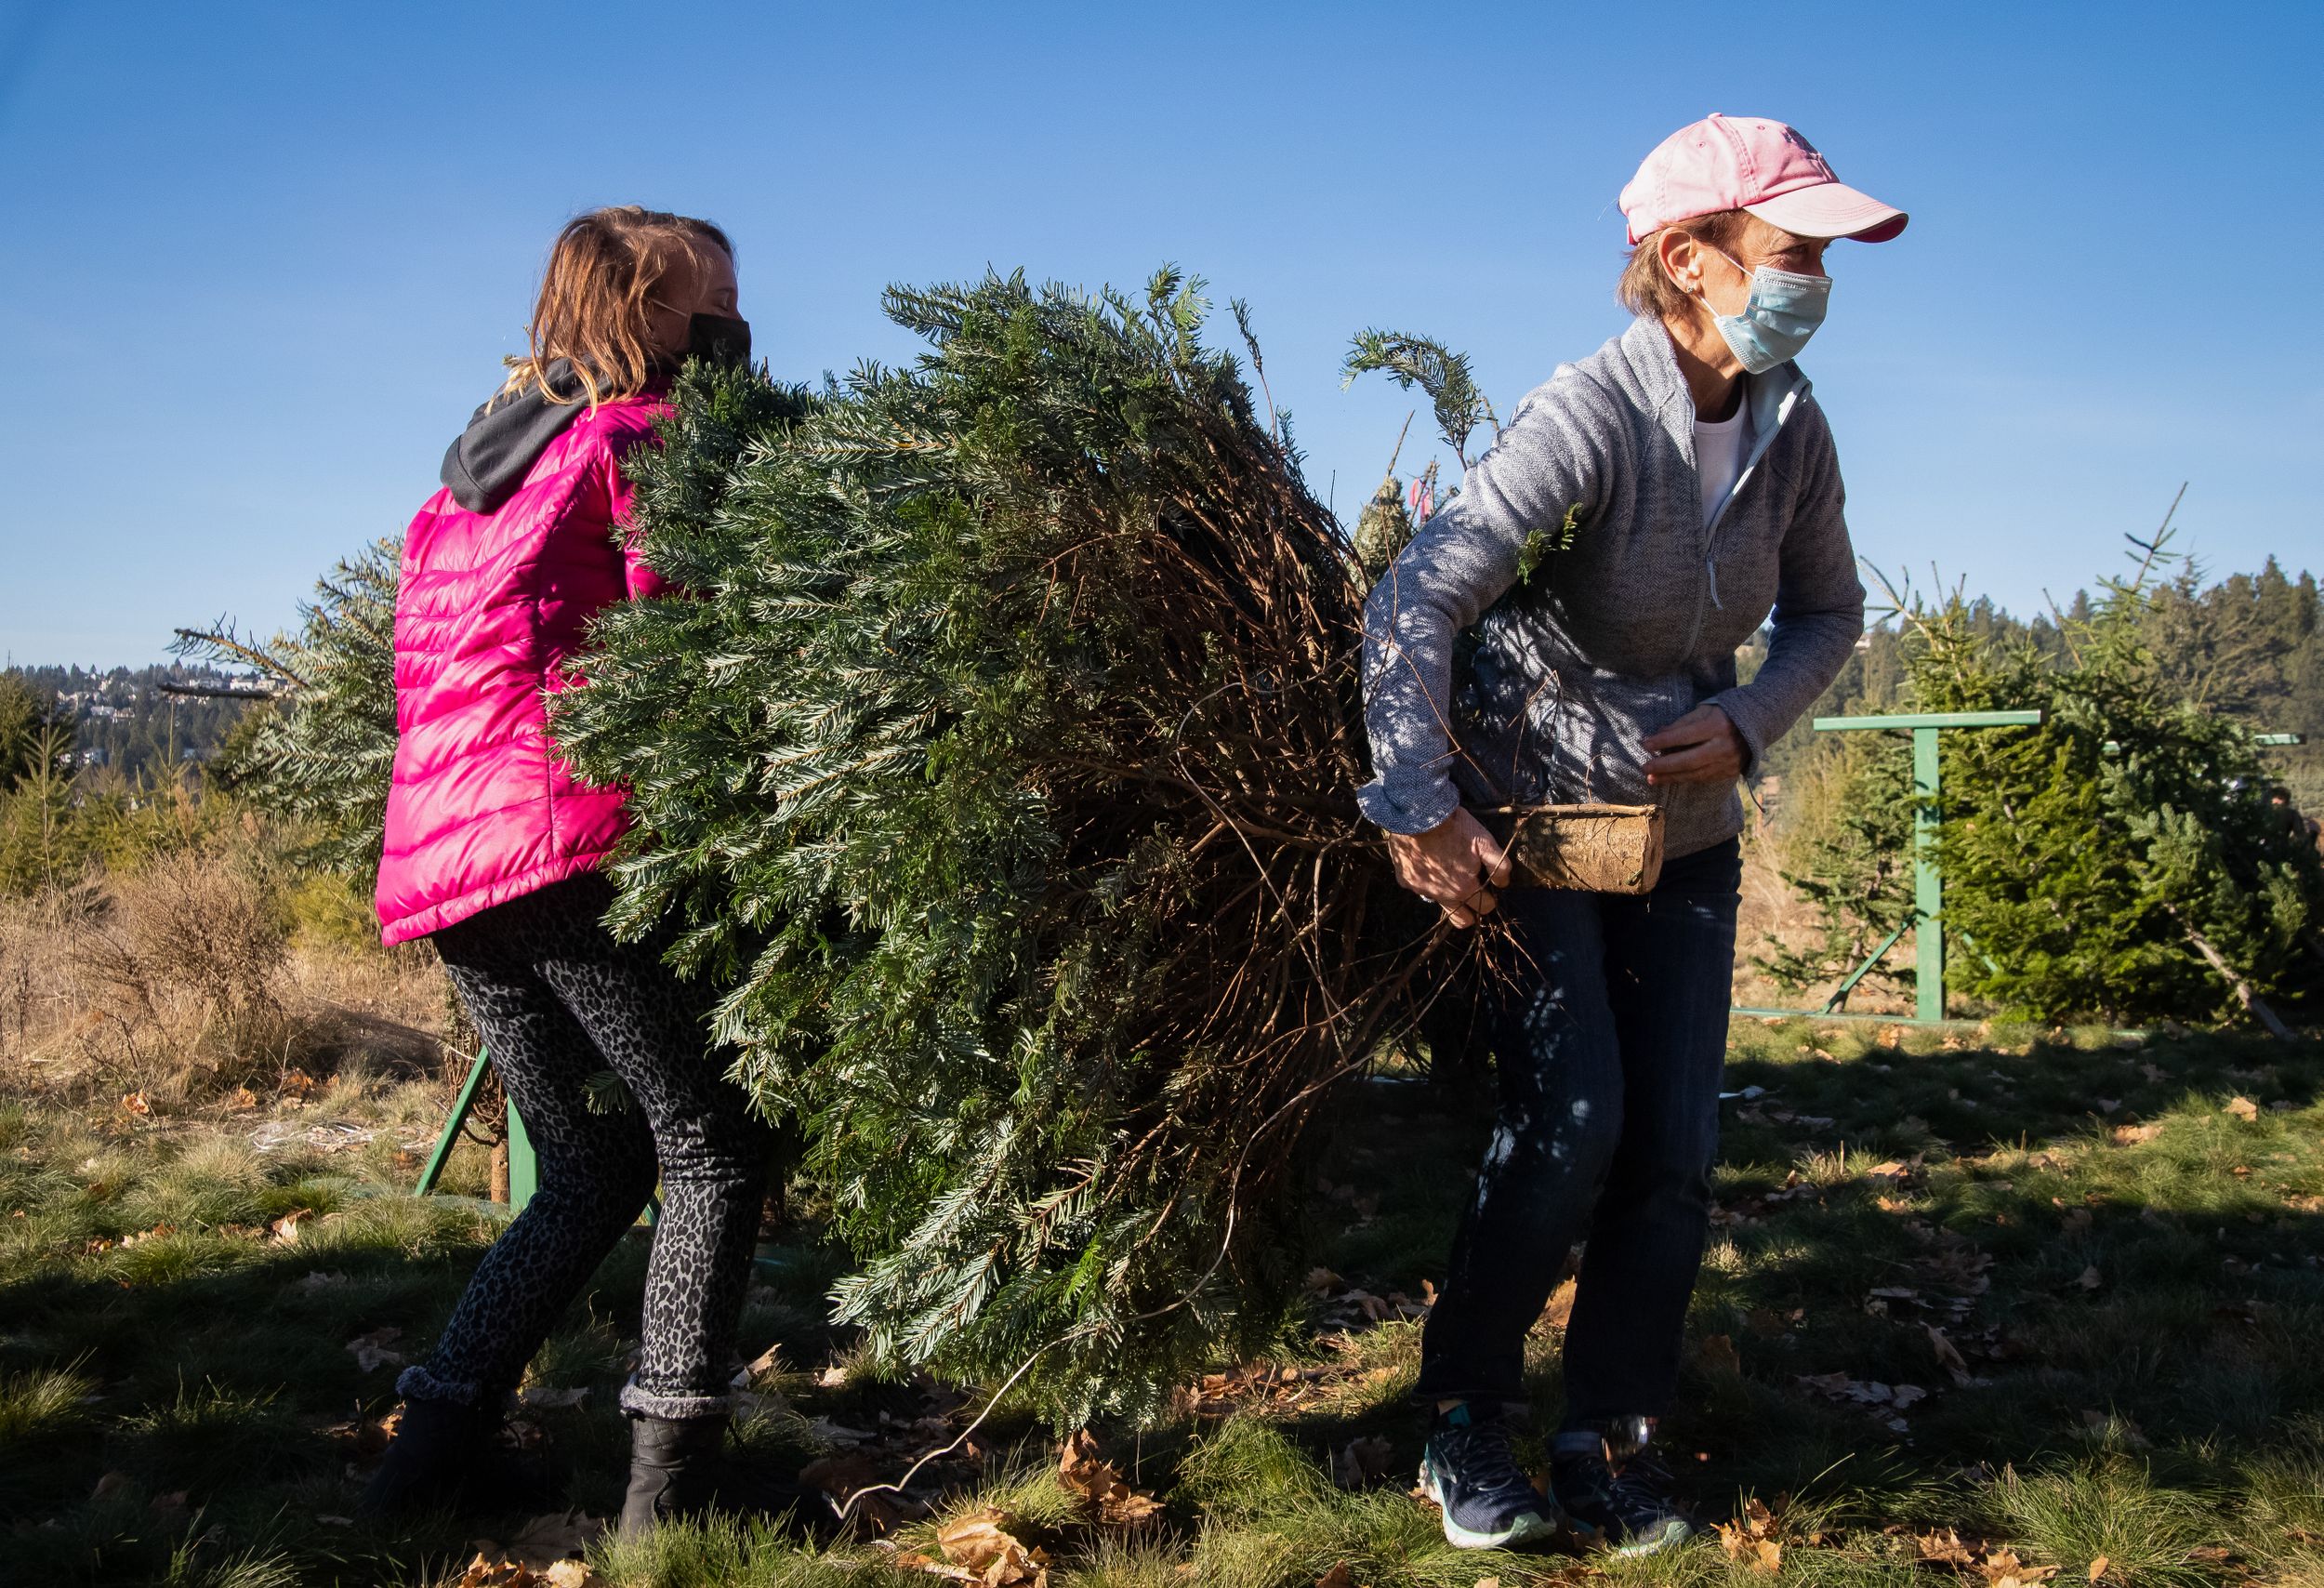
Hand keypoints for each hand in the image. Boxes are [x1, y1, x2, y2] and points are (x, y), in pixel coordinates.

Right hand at [1384, 805, 1512, 927]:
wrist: (1419, 816)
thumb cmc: (1455, 828)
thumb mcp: (1485, 841)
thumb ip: (1498, 865)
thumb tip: (1503, 883)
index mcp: (1465, 889)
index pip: (1485, 907)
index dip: (1489, 898)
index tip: (1487, 886)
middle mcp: (1443, 896)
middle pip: (1461, 920)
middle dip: (1468, 912)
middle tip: (1468, 892)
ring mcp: (1421, 890)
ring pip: (1438, 901)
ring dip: (1444, 891)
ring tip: (1444, 868)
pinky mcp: (1405, 881)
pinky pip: (1417, 886)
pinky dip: (1423, 877)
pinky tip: (1425, 861)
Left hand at [1642, 703, 1745, 785]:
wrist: (1760, 723)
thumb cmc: (1726, 712)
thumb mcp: (1705, 710)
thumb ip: (1682, 723)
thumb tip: (1658, 735)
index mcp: (1717, 726)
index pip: (1685, 736)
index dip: (1663, 741)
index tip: (1645, 744)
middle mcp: (1724, 746)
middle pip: (1689, 760)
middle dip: (1664, 766)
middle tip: (1644, 768)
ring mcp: (1728, 762)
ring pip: (1695, 773)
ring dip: (1671, 777)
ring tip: (1651, 779)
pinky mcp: (1730, 772)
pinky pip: (1703, 777)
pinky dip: (1685, 778)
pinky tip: (1669, 778)